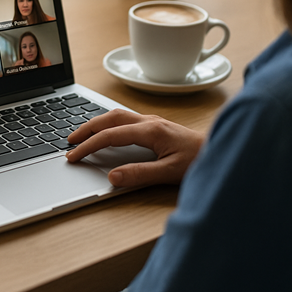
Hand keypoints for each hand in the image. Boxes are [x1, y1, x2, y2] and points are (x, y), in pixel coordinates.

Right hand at [66, 109, 204, 186]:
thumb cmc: (201, 161)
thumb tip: (112, 177)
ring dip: (96, 122)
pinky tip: (106, 130)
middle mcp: (150, 122)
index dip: (88, 146)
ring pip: (117, 114)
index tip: (73, 156)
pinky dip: (109, 122)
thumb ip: (140, 174)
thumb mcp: (170, 173)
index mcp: (150, 130)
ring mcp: (153, 122)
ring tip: (81, 134)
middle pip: (109, 118)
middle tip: (68, 141)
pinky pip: (125, 118)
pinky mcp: (157, 126)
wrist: (223, 151)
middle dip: (86, 128)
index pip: (109, 135)